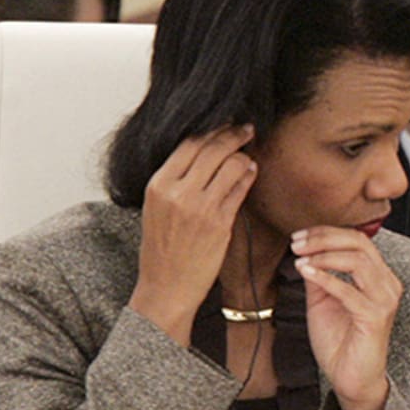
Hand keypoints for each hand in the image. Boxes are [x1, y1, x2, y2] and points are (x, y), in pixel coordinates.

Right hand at [129, 124, 257, 343]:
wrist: (166, 286)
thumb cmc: (162, 248)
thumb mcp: (158, 208)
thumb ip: (176, 181)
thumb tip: (201, 151)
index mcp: (158, 185)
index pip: (189, 143)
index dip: (212, 129)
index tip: (225, 123)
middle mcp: (177, 192)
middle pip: (212, 148)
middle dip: (233, 134)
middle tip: (248, 128)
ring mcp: (200, 207)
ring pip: (231, 165)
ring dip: (244, 156)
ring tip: (249, 154)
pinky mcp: (220, 223)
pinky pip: (240, 189)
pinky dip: (248, 176)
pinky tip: (252, 172)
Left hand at [290, 226, 400, 409]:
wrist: (351, 378)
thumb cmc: (340, 343)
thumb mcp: (322, 302)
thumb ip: (319, 277)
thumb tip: (305, 253)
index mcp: (379, 278)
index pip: (358, 240)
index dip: (327, 233)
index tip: (299, 236)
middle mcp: (387, 285)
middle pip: (360, 244)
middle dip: (325, 238)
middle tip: (297, 243)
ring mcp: (384, 300)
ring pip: (358, 261)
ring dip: (324, 255)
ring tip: (300, 258)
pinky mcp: (375, 317)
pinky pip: (349, 291)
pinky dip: (325, 278)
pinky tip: (306, 272)